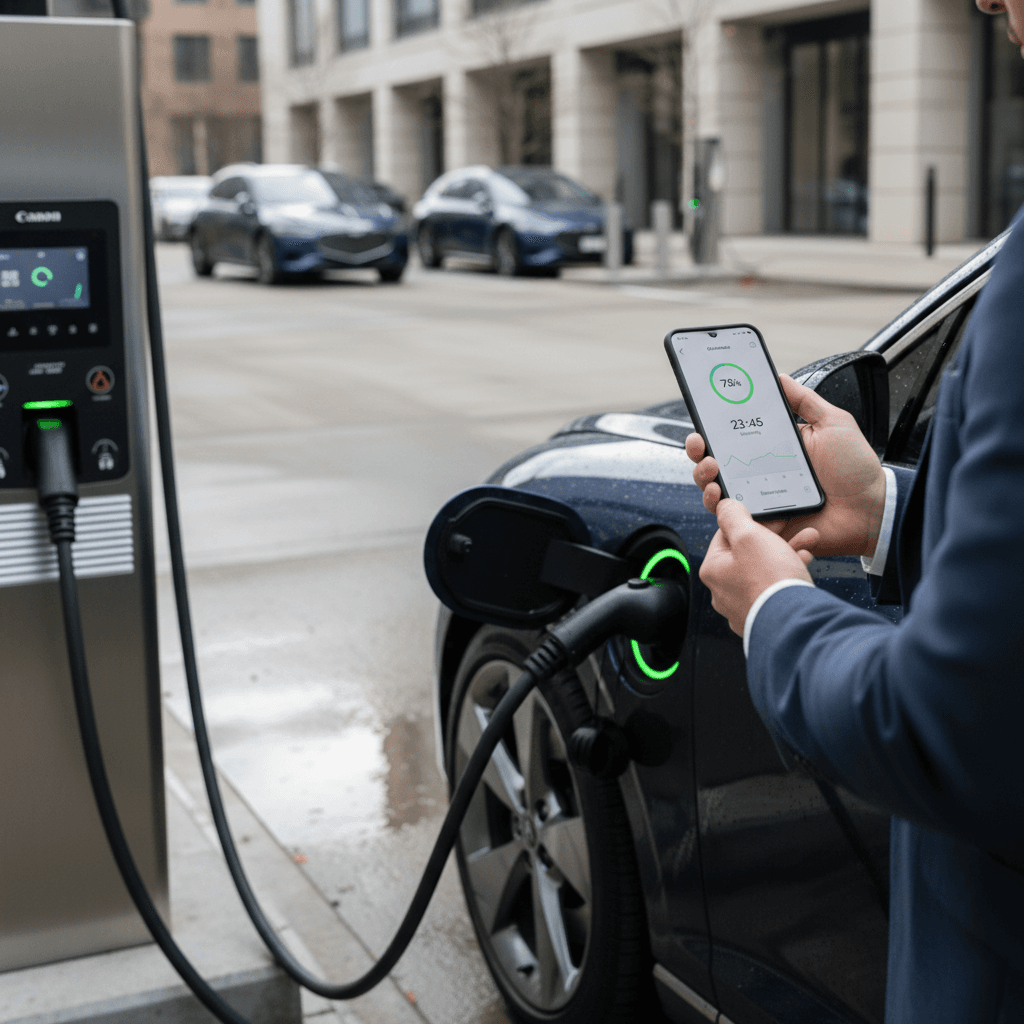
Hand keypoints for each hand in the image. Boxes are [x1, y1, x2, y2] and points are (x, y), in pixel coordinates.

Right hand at [685, 373, 885, 558]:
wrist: (871, 508)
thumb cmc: (855, 469)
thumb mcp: (833, 422)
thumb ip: (805, 400)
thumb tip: (779, 377)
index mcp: (772, 448)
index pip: (732, 438)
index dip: (712, 430)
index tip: (702, 419)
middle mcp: (760, 474)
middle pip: (715, 465)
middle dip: (699, 454)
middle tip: (701, 447)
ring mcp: (759, 500)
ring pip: (716, 492)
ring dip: (704, 480)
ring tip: (712, 472)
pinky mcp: (763, 524)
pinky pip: (733, 520)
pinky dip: (722, 509)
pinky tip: (723, 497)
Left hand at [700, 499, 817, 635]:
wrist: (794, 622)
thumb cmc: (769, 580)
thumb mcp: (749, 536)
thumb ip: (733, 516)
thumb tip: (723, 506)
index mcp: (713, 570)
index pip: (725, 535)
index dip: (749, 521)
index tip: (768, 516)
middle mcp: (723, 591)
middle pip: (747, 553)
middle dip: (773, 536)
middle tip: (791, 527)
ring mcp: (743, 606)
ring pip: (764, 570)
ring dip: (786, 552)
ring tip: (806, 541)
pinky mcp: (763, 616)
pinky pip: (774, 588)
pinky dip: (788, 573)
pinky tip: (803, 564)